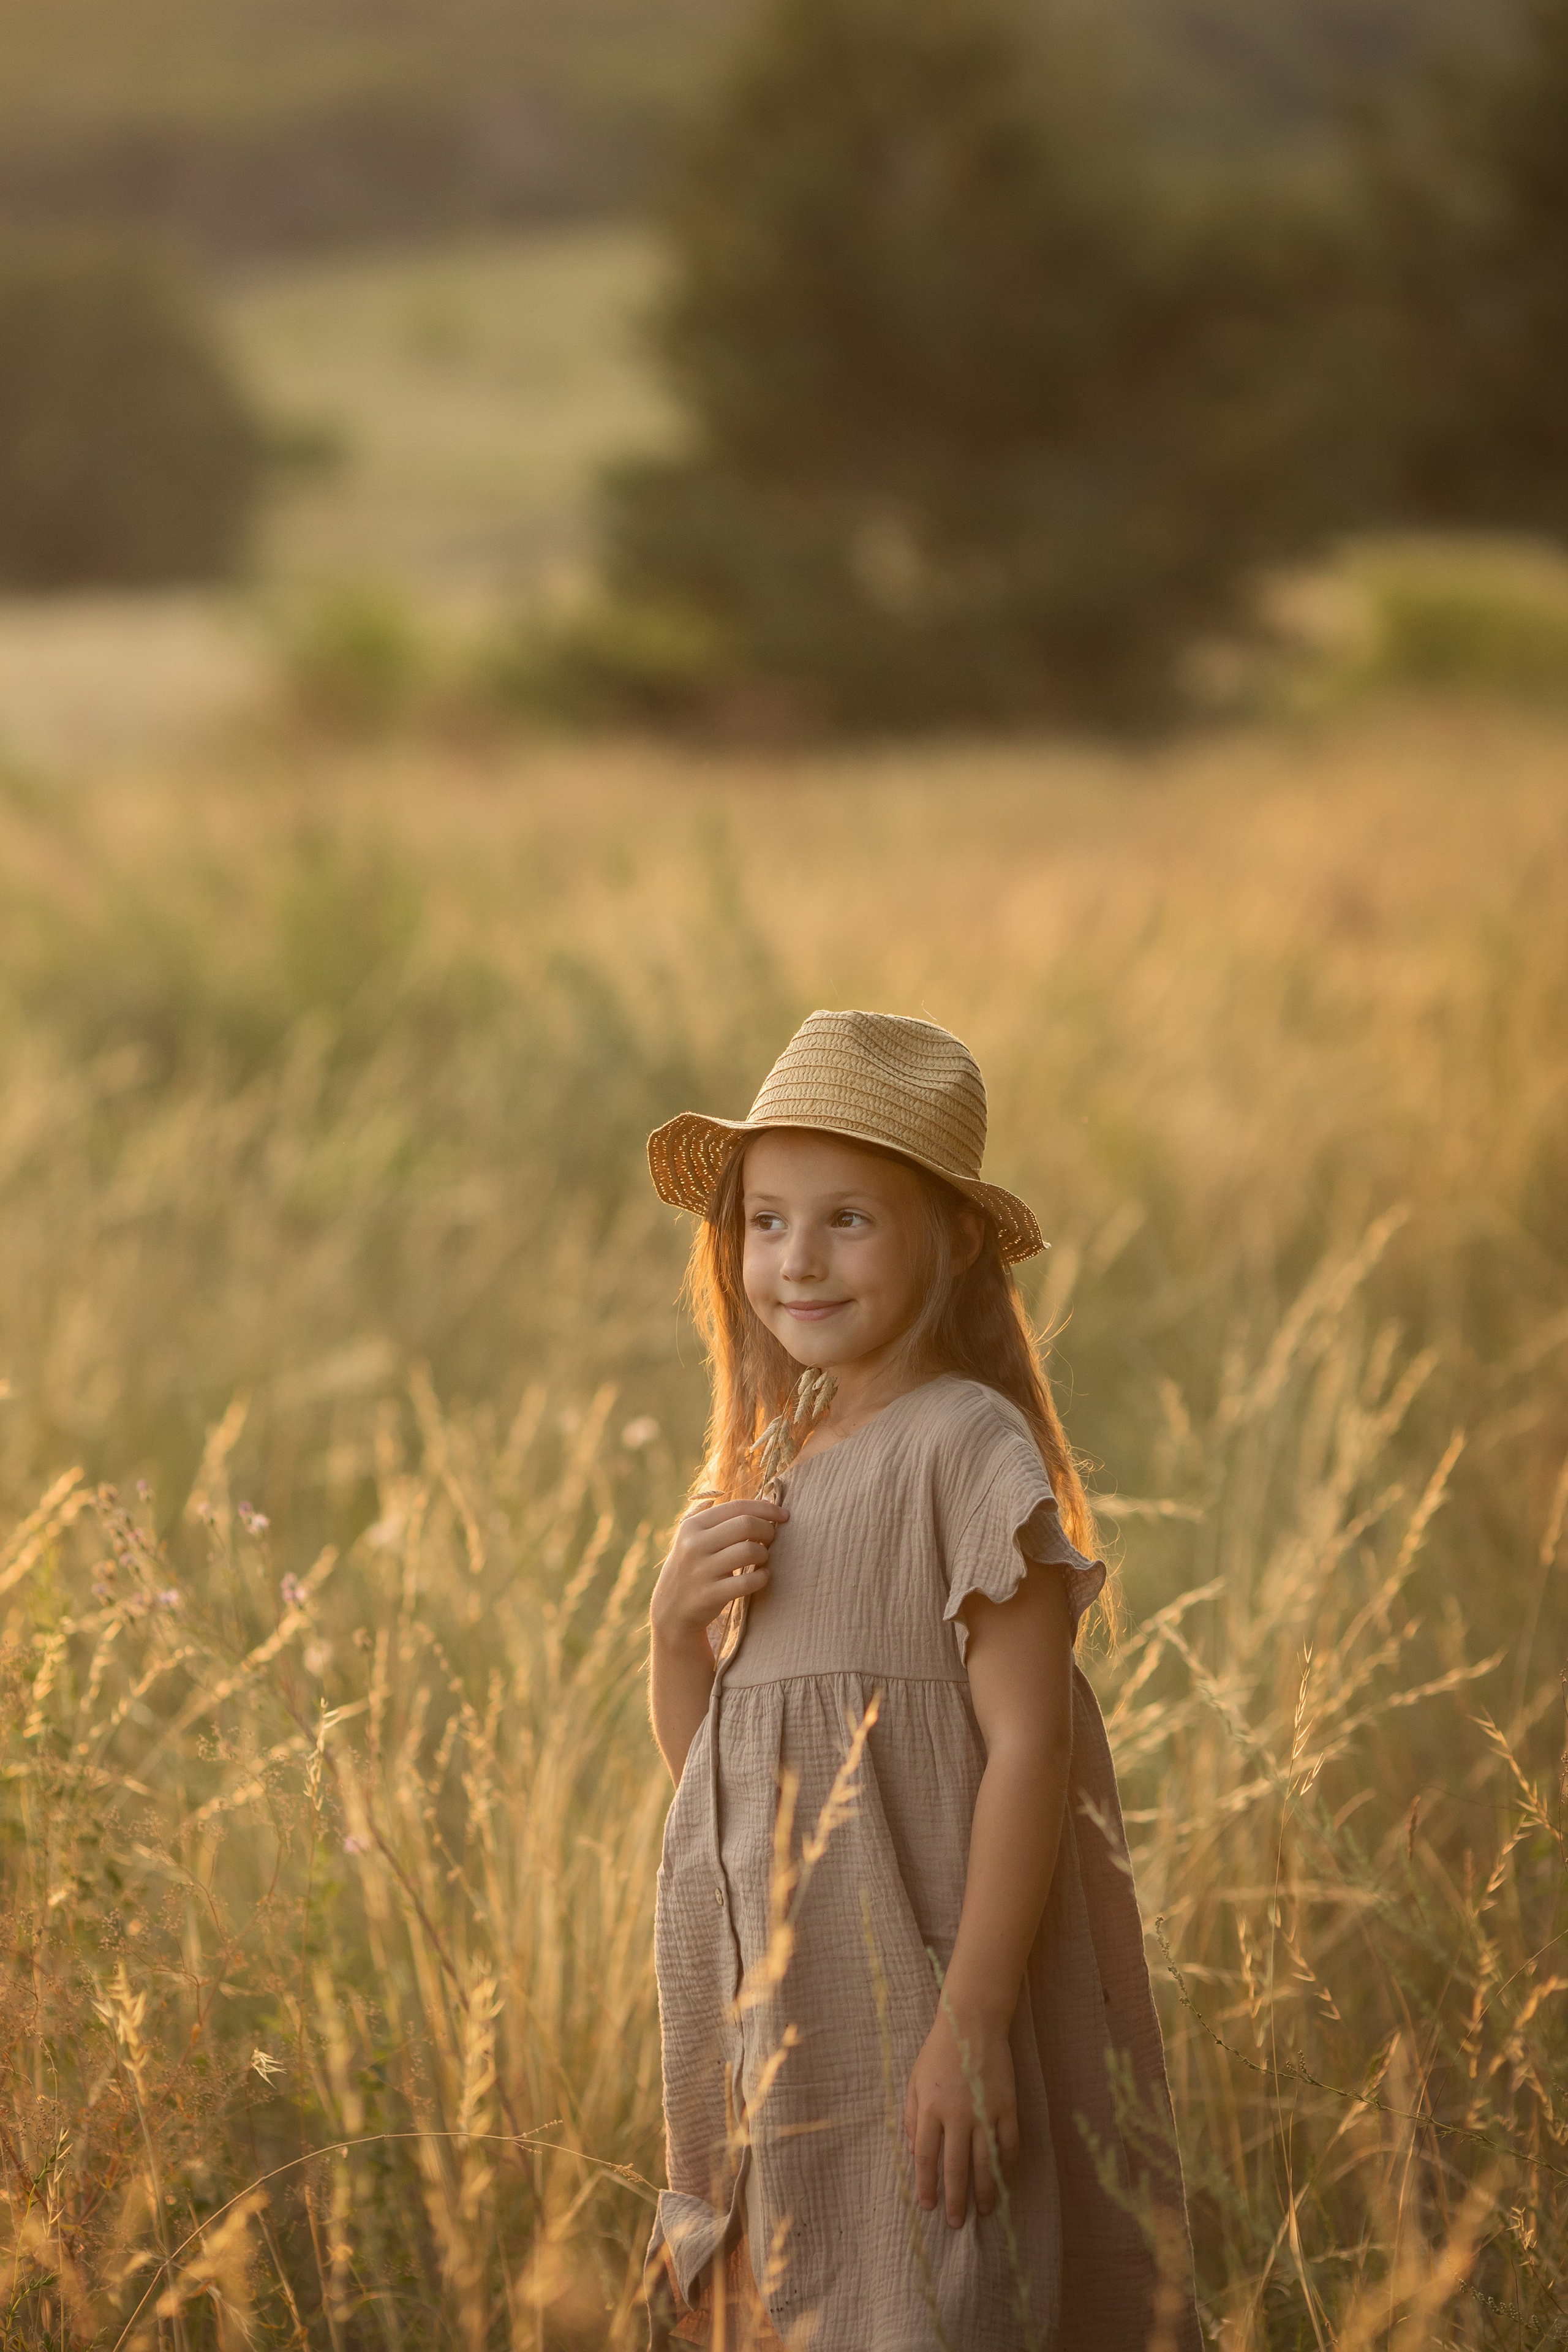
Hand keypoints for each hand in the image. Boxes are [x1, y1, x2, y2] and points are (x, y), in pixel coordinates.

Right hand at [650, 1497, 788, 1648]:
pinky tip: (763, 1576)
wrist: (671, 1608)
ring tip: (762, 1559)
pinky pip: (747, 1582)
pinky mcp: (708, 1595)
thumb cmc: (695, 1566)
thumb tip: (765, 1502)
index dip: (766, 1509)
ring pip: (748, 1551)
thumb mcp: (696, 1538)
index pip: (737, 1507)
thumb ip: (723, 1520)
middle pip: (745, 1525)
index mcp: (692, 1525)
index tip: (783, 1515)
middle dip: (767, 1530)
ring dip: (764, 1554)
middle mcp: (693, 1545)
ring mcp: (700, 1570)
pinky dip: (762, 1577)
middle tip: (771, 1539)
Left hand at [904, 2004, 1017, 2227]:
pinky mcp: (1007, 2106)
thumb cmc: (938, 2052)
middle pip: (956, 2168)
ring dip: (985, 2191)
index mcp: (930, 2109)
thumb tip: (916, 2153)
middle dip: (955, 2199)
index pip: (926, 2158)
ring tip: (983, 2211)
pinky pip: (1009, 2144)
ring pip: (986, 2163)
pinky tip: (1005, 2179)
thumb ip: (912, 2118)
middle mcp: (957, 2115)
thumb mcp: (914, 2081)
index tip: (928, 2207)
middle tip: (955, 2223)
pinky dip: (1008, 2165)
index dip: (927, 2186)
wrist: (972, 2023)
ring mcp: (985, 2111)